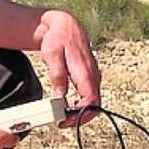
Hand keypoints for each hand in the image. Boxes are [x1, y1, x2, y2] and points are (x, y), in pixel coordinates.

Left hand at [36, 9, 101, 127]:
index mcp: (85, 71)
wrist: (65, 26)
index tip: (66, 119)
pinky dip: (82, 104)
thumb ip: (57, 75)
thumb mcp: (52, 54)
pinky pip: (91, 95)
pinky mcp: (90, 77)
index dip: (80, 114)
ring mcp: (93, 76)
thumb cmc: (58, 38)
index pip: (91, 99)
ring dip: (81, 112)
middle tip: (64, 123)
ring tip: (64, 116)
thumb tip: (60, 95)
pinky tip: (69, 106)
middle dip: (81, 117)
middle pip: (95, 105)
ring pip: (94, 101)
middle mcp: (93, 75)